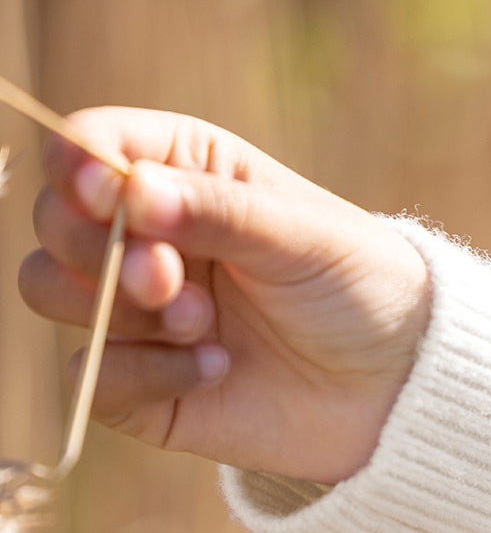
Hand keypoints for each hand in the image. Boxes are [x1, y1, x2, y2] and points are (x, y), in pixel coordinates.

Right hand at [19, 108, 431, 483]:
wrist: (397, 387)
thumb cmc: (359, 286)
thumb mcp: (299, 234)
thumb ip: (215, 210)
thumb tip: (128, 192)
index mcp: (182, 171)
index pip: (88, 145)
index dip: (78, 167)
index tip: (109, 197)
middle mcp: (146, 235)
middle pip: (53, 223)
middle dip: (98, 250)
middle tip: (168, 278)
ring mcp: (137, 312)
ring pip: (50, 292)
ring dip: (120, 311)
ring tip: (204, 325)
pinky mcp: (140, 385)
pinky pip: (91, 377)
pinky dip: (145, 374)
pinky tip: (216, 370)